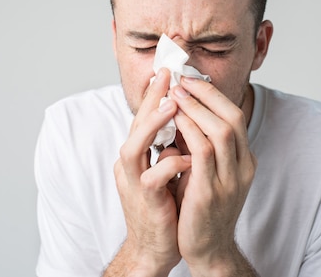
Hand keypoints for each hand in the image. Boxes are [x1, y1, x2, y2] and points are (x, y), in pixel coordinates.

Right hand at [108, 68, 191, 275]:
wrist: (155, 247)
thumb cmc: (163, 207)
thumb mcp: (166, 171)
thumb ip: (169, 148)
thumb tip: (185, 122)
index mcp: (137, 156)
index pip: (144, 119)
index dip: (155, 96)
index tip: (167, 72)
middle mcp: (130, 165)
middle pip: (134, 125)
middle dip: (151, 99)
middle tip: (167, 75)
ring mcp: (134, 182)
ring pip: (133, 146)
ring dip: (152, 124)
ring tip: (173, 105)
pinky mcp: (145, 201)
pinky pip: (154, 178)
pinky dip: (171, 165)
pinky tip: (189, 159)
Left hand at [169, 77, 257, 273]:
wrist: (207, 249)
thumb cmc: (202, 208)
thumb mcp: (209, 172)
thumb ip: (202, 146)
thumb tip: (183, 114)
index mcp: (244, 161)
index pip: (235, 116)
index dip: (213, 95)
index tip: (191, 80)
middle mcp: (243, 167)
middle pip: (233, 118)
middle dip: (207, 94)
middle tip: (182, 79)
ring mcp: (230, 180)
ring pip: (222, 131)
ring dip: (196, 107)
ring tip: (176, 93)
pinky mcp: (211, 192)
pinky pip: (203, 152)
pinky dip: (189, 130)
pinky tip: (174, 119)